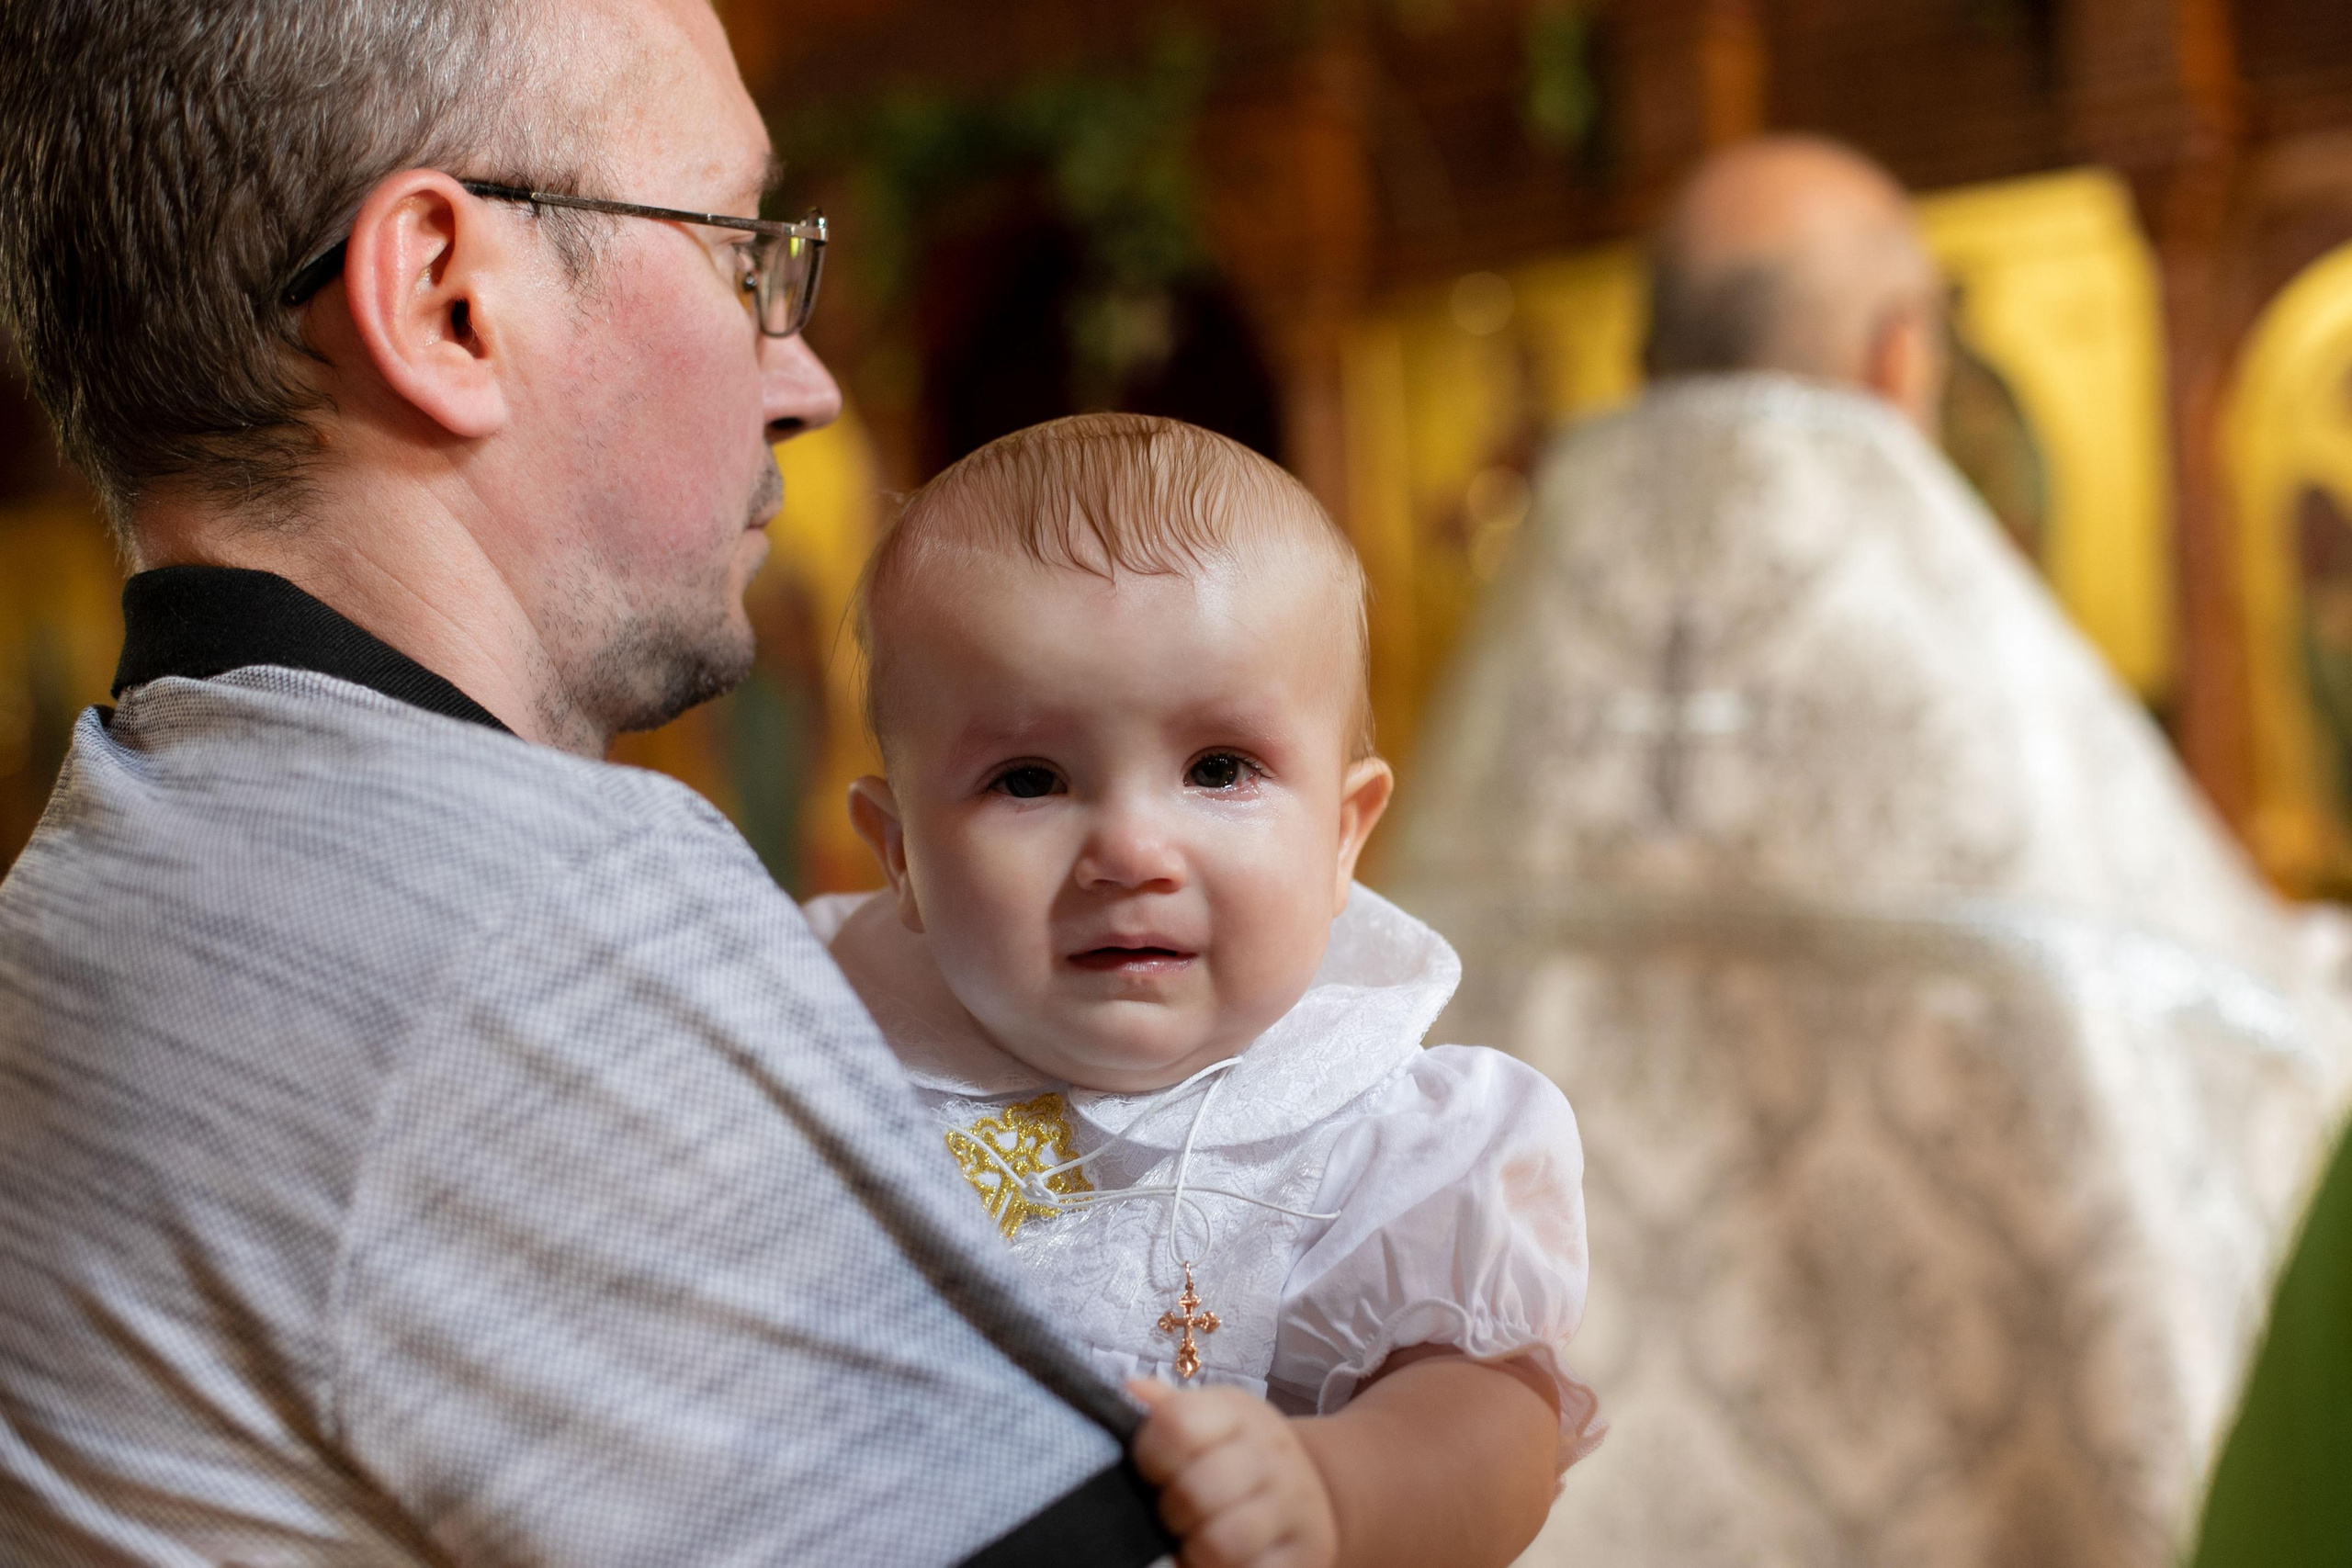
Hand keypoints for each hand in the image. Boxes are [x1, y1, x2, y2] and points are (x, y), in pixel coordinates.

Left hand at [1129, 1379, 1339, 1567]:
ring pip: (1221, 1541)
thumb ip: (1168, 1411)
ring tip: (1197, 1542)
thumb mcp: (1211, 1422)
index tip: (1153, 1471)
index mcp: (1240, 1412)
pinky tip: (1225, 1561)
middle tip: (1175, 1516)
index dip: (1150, 1455)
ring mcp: (1295, 1505)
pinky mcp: (1307, 1552)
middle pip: (1195, 1490)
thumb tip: (1130, 1391)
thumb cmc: (1239, 1460)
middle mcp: (1274, 1453)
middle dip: (1171, 1512)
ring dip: (1197, 1551)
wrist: (1309, 1493)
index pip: (1178, 1423)